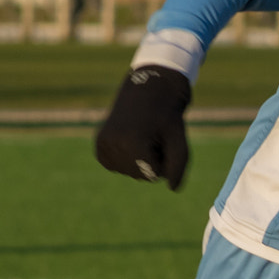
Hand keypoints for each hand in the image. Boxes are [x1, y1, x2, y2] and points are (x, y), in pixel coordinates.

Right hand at [95, 65, 191, 190]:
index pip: (155, 176)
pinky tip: (130, 138)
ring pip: (129, 172)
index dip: (164, 160)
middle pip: (141, 176)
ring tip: (142, 134)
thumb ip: (179, 166)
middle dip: (153, 160)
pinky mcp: (99, 146)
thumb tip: (173, 189)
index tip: (162, 138)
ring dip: (141, 159)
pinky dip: (128, 157)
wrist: (146, 89)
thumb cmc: (167, 115)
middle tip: (152, 135)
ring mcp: (103, 145)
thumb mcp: (179, 139)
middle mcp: (113, 144)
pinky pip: (118, 167)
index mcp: (133, 143)